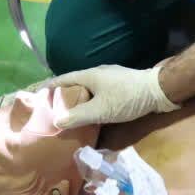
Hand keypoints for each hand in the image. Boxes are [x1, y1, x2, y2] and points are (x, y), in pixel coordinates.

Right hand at [47, 63, 177, 128]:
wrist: (158, 91)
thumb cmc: (126, 98)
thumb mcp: (100, 110)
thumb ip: (78, 116)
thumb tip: (55, 121)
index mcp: (89, 75)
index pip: (62, 80)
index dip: (48, 87)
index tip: (36, 95)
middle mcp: (97, 74)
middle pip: (74, 84)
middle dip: (62, 95)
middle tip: (50, 109)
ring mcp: (109, 79)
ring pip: (87, 89)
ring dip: (77, 100)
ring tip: (67, 114)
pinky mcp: (119, 86)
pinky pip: (97, 93)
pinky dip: (89, 102)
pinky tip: (90, 113)